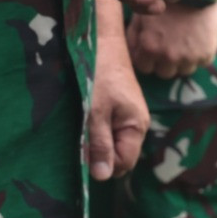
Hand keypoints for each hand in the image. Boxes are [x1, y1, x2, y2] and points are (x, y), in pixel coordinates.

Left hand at [86, 1, 147, 179]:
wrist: (99, 39)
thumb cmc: (98, 74)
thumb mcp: (95, 112)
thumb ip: (99, 144)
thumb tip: (102, 177)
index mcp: (137, 126)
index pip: (123, 163)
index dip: (103, 165)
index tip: (81, 155)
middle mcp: (137, 123)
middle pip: (118, 155)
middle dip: (98, 153)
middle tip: (79, 137)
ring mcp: (128, 115)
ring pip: (111, 142)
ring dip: (94, 140)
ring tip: (81, 124)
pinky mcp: (119, 106)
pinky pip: (108, 129)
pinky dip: (95, 128)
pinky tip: (84, 117)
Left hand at [126, 0, 216, 78]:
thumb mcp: (142, 12)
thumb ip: (134, 34)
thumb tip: (130, 50)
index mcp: (149, 47)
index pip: (144, 68)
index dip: (148, 57)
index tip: (154, 47)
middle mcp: (168, 56)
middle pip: (164, 73)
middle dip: (165, 61)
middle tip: (170, 43)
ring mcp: (189, 57)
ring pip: (184, 70)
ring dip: (183, 59)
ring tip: (185, 39)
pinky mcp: (206, 53)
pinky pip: (202, 62)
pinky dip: (200, 53)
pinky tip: (198, 37)